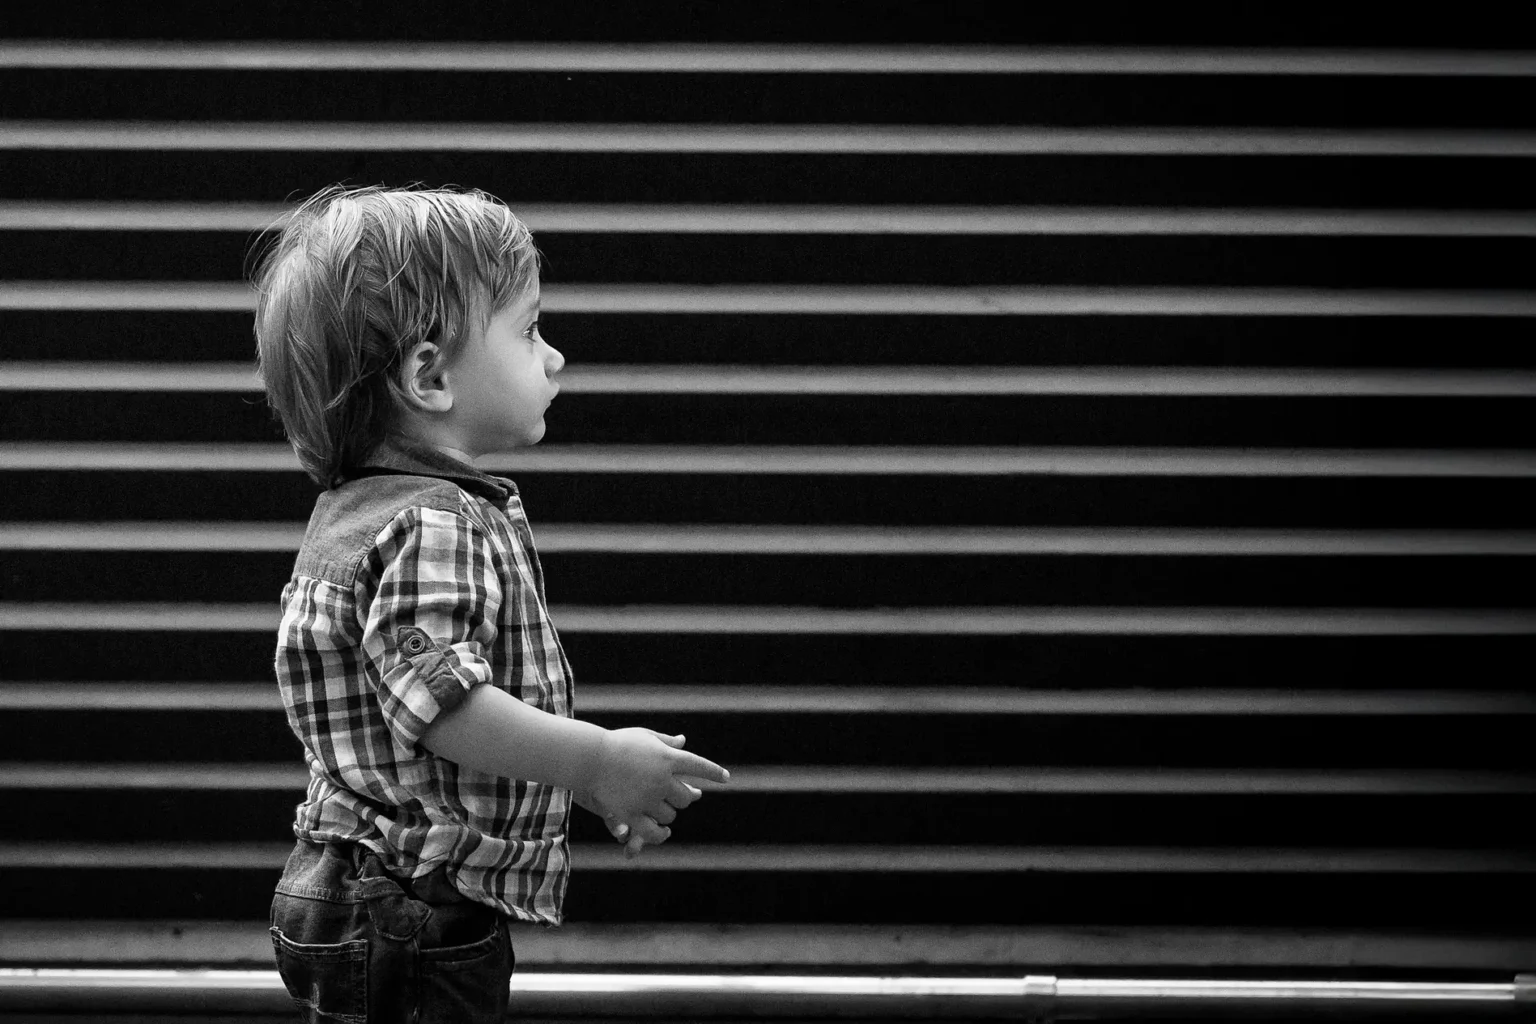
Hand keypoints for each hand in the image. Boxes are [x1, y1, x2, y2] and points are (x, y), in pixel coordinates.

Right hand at [587, 729, 727, 851]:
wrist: (589, 757)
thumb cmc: (617, 743)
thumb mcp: (644, 737)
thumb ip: (666, 743)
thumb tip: (684, 741)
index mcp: (668, 758)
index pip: (700, 767)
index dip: (714, 773)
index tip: (726, 778)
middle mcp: (662, 779)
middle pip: (685, 797)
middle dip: (684, 797)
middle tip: (681, 795)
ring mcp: (647, 798)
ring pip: (670, 815)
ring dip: (668, 812)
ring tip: (661, 807)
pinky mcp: (632, 814)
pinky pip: (652, 832)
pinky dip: (659, 835)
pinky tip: (662, 833)